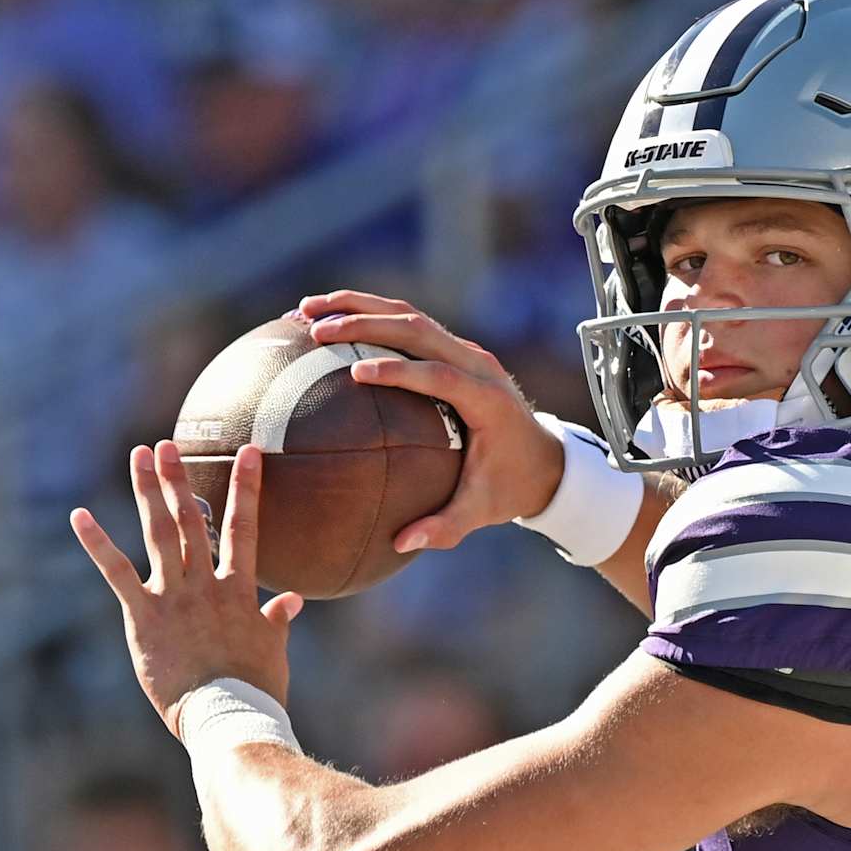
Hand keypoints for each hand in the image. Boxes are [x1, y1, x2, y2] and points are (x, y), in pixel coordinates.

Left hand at [70, 440, 302, 736]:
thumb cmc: (255, 689)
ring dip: (147, 491)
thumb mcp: (272, 650)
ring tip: (139, 457)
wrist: (227, 714)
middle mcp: (205, 583)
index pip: (244, 527)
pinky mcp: (143, 616)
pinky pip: (116, 573)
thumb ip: (277, 619)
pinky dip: (97, 543)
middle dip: (178, 478)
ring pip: (158, 533)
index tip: (248, 452)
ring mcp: (173, 597)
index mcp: (239, 589)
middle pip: (190, 519)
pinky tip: (80, 516)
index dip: (246, 486)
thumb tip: (292, 599)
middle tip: (166, 444)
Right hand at [300, 290, 564, 551]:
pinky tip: (326, 321)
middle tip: (316, 330)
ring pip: (410, 316)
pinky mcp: (453, 350)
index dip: (400, 370)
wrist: (544, 459)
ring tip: (307, 310)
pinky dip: (369, 317)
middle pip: (419, 330)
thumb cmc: (509, 487)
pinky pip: (409, 325)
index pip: (440, 375)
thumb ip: (446, 527)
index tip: (356, 372)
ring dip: (358, 308)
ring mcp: (465, 352)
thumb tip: (402, 543)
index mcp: (487, 400)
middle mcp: (478, 365)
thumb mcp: (482, 511)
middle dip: (366, 323)